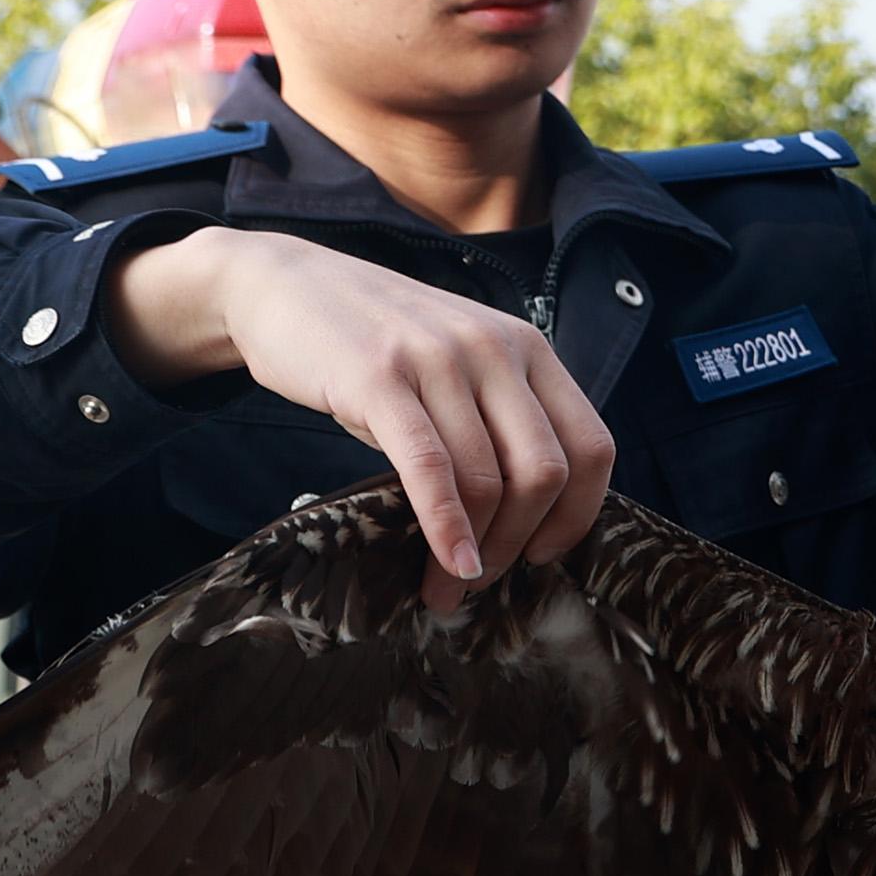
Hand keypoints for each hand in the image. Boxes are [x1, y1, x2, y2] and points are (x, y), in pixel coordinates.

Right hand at [107, 227, 615, 585]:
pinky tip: (446, 564)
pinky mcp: (381, 378)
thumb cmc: (373, 341)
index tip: (545, 554)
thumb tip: (526, 516)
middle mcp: (495, 349)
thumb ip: (496, 417)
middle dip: (521, 543)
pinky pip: (430, 468)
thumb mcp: (456, 363)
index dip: (578, 514)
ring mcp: (439, 360)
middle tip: (485, 582)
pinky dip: (446, 528)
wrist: (283, 285)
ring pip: (488, 480)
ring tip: (446, 590)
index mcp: (528, 348)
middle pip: (545, 473)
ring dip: (474, 552)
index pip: (592, 446)